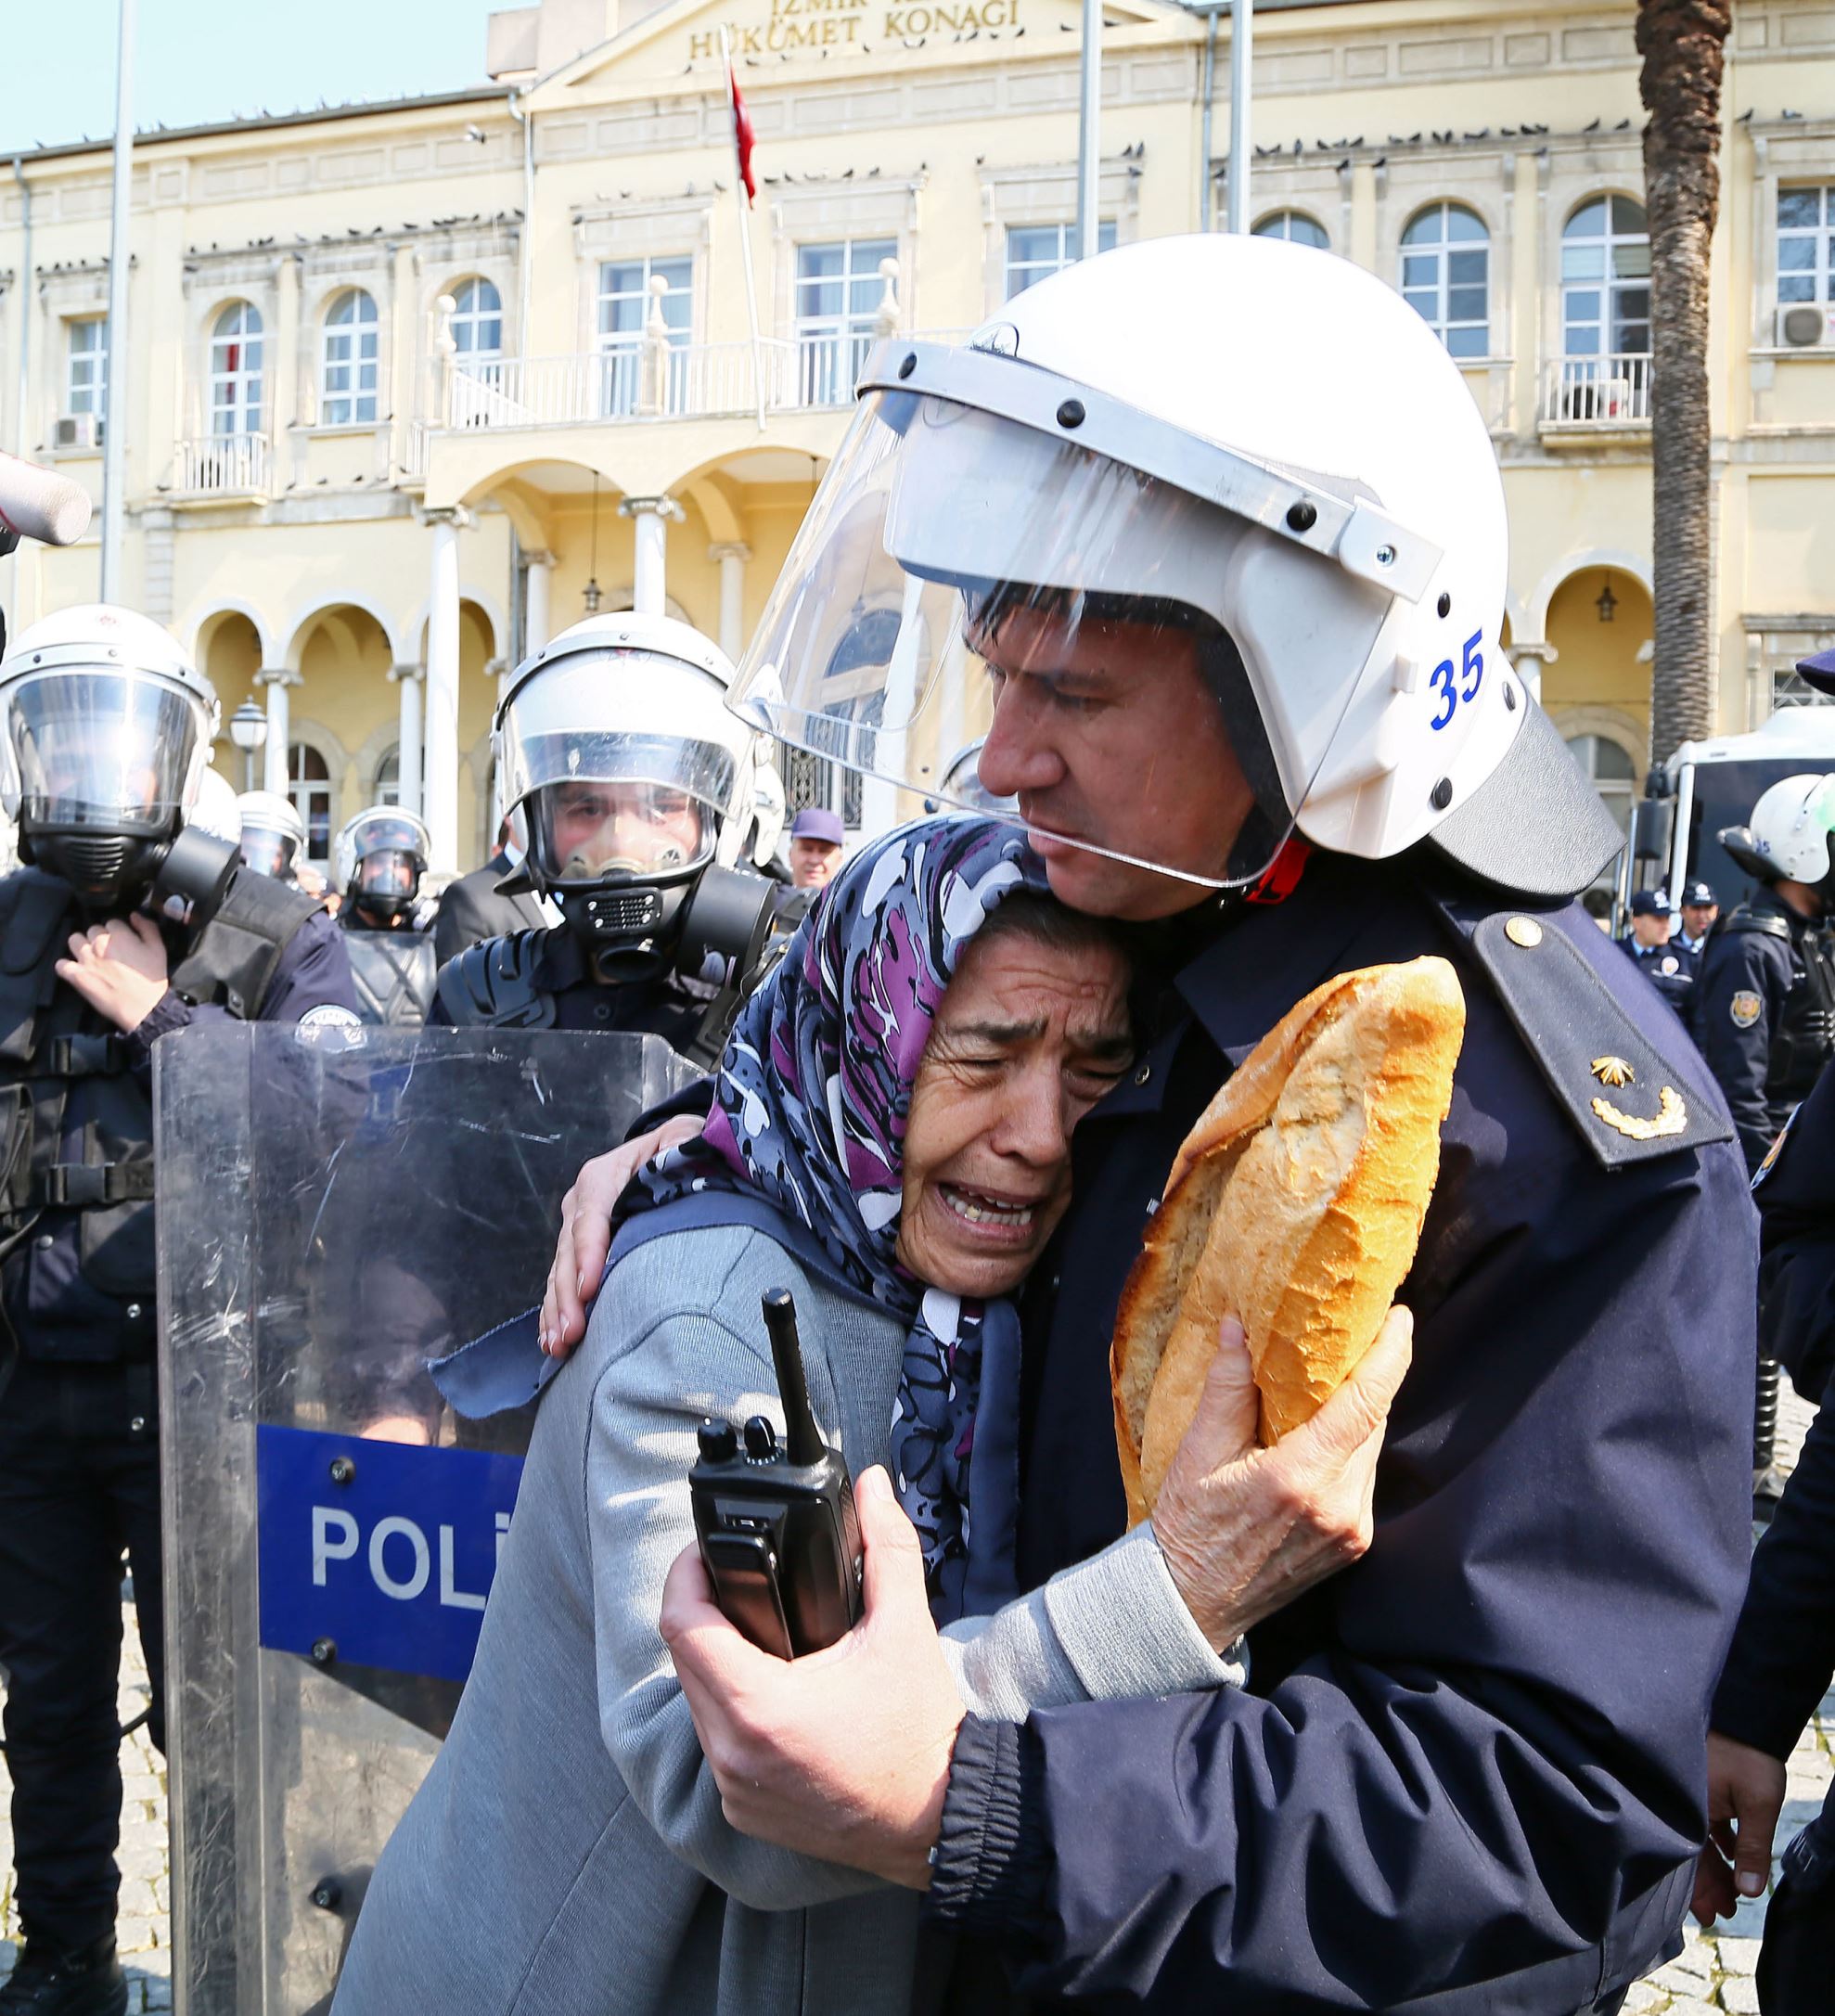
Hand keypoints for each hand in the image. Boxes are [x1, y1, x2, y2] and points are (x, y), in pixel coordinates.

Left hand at [54, 914, 169, 1032]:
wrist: (144, 1007)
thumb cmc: (152, 979)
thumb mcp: (159, 949)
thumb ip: (147, 927)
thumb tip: (134, 915)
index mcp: (119, 935)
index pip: (111, 922)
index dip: (118, 931)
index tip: (122, 941)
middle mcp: (99, 944)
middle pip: (92, 929)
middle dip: (100, 937)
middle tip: (109, 951)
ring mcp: (85, 959)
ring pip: (73, 940)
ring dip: (81, 945)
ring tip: (90, 956)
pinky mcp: (76, 976)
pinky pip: (61, 965)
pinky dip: (66, 966)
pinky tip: (75, 969)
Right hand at [539, 1116, 704, 1355]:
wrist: (664, 1151)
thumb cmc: (677, 1148)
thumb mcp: (682, 1138)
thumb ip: (682, 1148)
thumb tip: (685, 1163)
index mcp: (602, 1177)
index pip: (591, 1218)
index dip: (589, 1255)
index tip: (590, 1290)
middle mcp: (580, 1205)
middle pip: (568, 1254)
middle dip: (567, 1296)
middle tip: (571, 1334)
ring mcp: (575, 1229)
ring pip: (559, 1274)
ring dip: (556, 1311)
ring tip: (559, 1346)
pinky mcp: (577, 1251)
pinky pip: (560, 1283)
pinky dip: (554, 1312)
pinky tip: (552, 1340)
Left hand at [661, 1466, 963, 1888]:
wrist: (941, 1816)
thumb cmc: (919, 1731)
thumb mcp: (903, 1627)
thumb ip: (885, 1546)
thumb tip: (873, 1486)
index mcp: (760, 1707)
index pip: (683, 1625)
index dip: (687, 1576)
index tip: (706, 1553)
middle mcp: (733, 1755)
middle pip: (683, 1661)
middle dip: (701, 1613)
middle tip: (735, 1580)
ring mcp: (734, 1789)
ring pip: (695, 1704)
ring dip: (714, 1663)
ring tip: (754, 1631)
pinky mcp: (744, 1810)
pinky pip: (716, 1746)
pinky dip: (730, 1712)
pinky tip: (767, 1690)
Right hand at [1153, 1308, 1413, 1650]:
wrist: (1192, 1602)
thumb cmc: (1190, 1526)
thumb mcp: (1199, 1451)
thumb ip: (1227, 1387)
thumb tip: (1240, 1326)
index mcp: (1301, 1479)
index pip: (1366, 1403)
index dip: (1390, 1355)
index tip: (1398, 1316)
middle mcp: (1339, 1506)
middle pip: (1374, 1420)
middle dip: (1370, 1374)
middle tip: (1356, 1332)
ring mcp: (1352, 1529)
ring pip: (1371, 1448)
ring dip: (1358, 1410)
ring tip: (1333, 1376)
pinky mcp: (1354, 1543)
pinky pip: (1363, 1477)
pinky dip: (1349, 1446)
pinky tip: (1321, 1431)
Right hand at [1691, 1731, 1786, 1923]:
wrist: (1749, 1716)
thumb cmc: (1750, 1758)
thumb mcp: (1759, 1806)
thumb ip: (1753, 1849)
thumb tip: (1750, 1893)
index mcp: (1690, 1807)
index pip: (1688, 1858)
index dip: (1700, 1890)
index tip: (1712, 1916)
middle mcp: (1685, 1803)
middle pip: (1691, 1853)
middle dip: (1708, 1885)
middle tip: (1722, 1914)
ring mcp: (1694, 1795)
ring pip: (1699, 1840)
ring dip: (1716, 1868)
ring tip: (1733, 1894)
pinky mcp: (1704, 1788)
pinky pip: (1706, 1825)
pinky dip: (1719, 1845)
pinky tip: (1733, 1860)